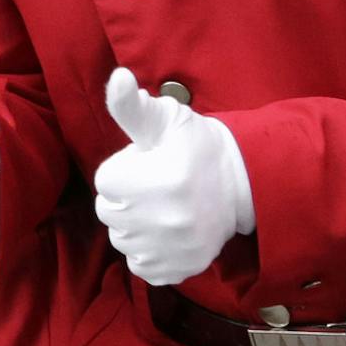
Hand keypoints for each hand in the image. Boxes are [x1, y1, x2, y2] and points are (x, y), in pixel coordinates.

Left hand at [93, 67, 254, 285]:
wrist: (240, 184)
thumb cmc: (196, 146)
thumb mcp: (167, 118)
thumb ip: (132, 106)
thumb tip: (117, 77)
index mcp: (162, 179)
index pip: (105, 181)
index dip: (122, 168)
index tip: (145, 164)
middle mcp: (168, 220)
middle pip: (108, 212)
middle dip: (123, 195)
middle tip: (151, 184)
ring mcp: (175, 249)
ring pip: (121, 239)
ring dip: (132, 223)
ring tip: (158, 207)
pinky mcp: (181, 268)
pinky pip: (139, 265)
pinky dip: (145, 250)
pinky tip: (162, 231)